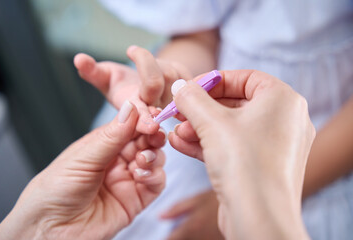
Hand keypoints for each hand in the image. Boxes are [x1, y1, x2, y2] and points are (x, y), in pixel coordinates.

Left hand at [0, 101, 165, 239]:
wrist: (50, 231)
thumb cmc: (54, 192)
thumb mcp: (83, 158)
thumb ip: (111, 136)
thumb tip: (131, 107)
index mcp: (102, 144)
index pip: (129, 125)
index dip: (142, 119)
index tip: (151, 117)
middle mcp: (117, 160)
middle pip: (145, 140)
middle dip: (152, 135)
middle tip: (154, 134)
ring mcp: (128, 179)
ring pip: (154, 159)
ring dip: (154, 155)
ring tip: (142, 159)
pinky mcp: (136, 199)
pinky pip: (156, 183)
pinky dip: (155, 176)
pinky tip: (142, 175)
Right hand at [74, 46, 191, 133]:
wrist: (144, 84)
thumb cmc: (122, 84)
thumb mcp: (105, 78)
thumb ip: (92, 71)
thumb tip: (79, 59)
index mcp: (136, 112)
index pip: (142, 118)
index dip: (144, 120)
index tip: (147, 120)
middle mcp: (157, 108)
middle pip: (156, 84)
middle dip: (146, 65)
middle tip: (133, 52)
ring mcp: (173, 98)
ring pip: (171, 73)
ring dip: (153, 60)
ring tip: (140, 58)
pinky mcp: (187, 87)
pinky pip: (182, 69)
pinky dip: (168, 60)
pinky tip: (157, 63)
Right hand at [170, 70, 314, 238]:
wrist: (259, 219)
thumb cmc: (244, 164)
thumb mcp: (212, 123)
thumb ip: (193, 98)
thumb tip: (180, 86)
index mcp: (282, 100)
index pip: (244, 77)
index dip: (213, 80)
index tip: (189, 88)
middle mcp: (283, 120)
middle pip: (234, 103)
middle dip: (200, 109)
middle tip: (177, 111)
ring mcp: (274, 145)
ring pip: (230, 128)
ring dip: (199, 128)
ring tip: (175, 131)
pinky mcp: (261, 165)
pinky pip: (233, 147)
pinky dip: (208, 144)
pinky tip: (180, 143)